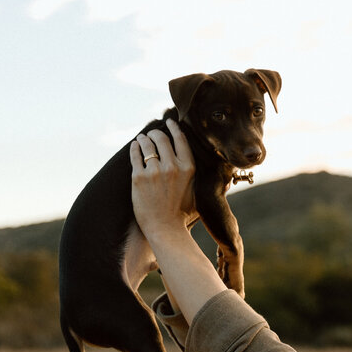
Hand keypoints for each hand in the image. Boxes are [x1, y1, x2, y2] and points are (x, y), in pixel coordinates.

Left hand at [130, 118, 197, 242]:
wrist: (166, 229)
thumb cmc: (182, 213)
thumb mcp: (196, 190)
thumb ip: (198, 176)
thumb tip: (216, 173)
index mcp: (188, 168)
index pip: (180, 139)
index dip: (174, 128)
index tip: (170, 122)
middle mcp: (172, 167)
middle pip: (162, 139)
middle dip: (155, 132)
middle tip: (152, 133)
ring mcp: (154, 172)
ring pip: (147, 144)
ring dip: (143, 138)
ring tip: (141, 139)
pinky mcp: (139, 178)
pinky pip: (135, 155)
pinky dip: (135, 148)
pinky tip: (135, 146)